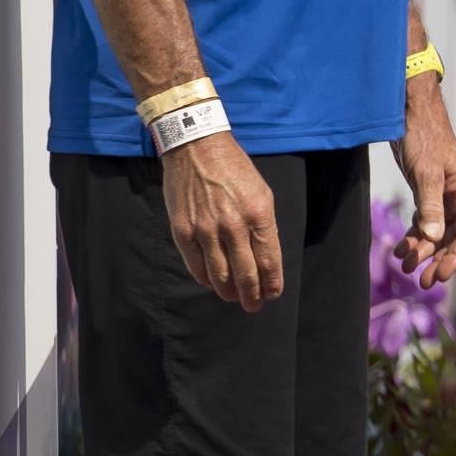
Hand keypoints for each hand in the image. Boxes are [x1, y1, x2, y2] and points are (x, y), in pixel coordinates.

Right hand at [163, 131, 283, 311]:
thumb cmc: (235, 171)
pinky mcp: (183, 230)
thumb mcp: (262, 194)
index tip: (273, 295)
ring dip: (229, 292)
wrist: (197, 149)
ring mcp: (206, 230)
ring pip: (219, 275)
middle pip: (246, 274)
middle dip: (252, 295)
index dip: (272, 283)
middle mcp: (233, 225)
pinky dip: (205, 279)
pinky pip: (195, 265)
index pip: (269, 260)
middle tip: (254, 306)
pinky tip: (212, 283)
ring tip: (235, 298)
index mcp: (258, 215)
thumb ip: (264, 226)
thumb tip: (264, 257)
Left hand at [391, 82, 455, 288]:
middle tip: (420, 282)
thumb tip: (432, 239)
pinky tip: (401, 248)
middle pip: (452, 238)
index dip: (454, 258)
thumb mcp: (425, 174)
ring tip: (403, 266)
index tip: (437, 276)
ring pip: (436, 233)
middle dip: (436, 259)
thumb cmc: (423, 138)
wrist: (409, 111)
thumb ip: (430, 207)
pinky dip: (414, 236)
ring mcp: (445, 196)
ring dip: (422, 250)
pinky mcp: (429, 193)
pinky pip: (425, 222)